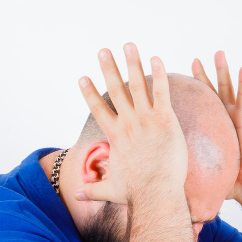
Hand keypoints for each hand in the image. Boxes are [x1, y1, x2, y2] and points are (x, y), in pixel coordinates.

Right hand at [76, 43, 187, 205]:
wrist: (156, 194)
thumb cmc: (135, 194)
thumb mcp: (110, 190)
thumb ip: (93, 190)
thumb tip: (77, 196)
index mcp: (115, 136)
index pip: (98, 109)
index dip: (89, 92)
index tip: (82, 77)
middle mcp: (128, 123)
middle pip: (115, 89)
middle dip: (108, 68)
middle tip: (103, 50)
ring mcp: (145, 120)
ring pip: (138, 85)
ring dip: (132, 63)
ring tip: (129, 45)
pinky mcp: (164, 120)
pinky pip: (161, 92)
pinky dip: (159, 74)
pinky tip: (156, 58)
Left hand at [192, 51, 241, 201]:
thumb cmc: (230, 184)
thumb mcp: (201, 173)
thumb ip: (187, 169)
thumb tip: (165, 180)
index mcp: (214, 130)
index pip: (200, 108)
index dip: (191, 94)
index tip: (179, 81)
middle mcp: (224, 121)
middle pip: (212, 94)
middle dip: (204, 76)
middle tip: (194, 60)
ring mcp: (236, 120)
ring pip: (228, 90)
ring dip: (224, 71)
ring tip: (218, 53)